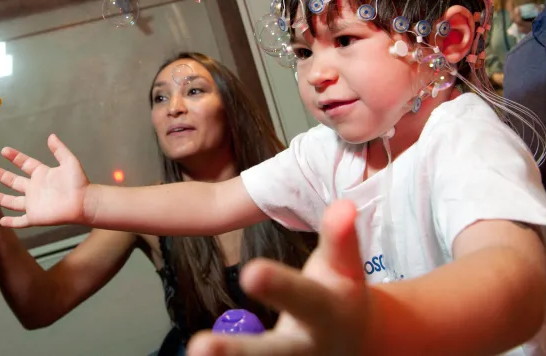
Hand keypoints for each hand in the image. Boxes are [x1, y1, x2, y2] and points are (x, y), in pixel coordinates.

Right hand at [0, 134, 89, 228]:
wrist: (83, 202)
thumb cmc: (77, 182)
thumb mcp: (69, 162)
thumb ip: (59, 150)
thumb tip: (51, 136)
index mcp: (42, 174)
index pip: (25, 164)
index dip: (15, 157)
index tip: (4, 150)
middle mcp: (35, 188)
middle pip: (14, 181)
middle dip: (2, 176)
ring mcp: (33, 203)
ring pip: (13, 201)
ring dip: (1, 198)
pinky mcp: (35, 217)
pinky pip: (20, 221)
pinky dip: (11, 222)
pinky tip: (1, 221)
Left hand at [187, 200, 369, 355]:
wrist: (351, 342)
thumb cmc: (338, 294)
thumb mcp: (344, 267)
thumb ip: (339, 239)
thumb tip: (343, 205)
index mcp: (328, 313)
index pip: (304, 296)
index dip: (279, 286)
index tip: (252, 271)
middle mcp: (308, 347)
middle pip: (273, 353)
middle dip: (239, 350)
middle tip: (200, 345)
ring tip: (194, 350)